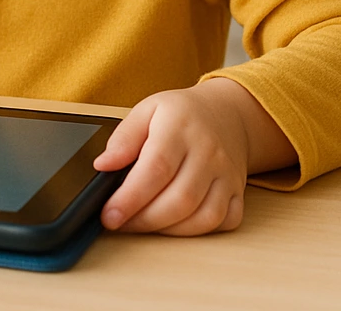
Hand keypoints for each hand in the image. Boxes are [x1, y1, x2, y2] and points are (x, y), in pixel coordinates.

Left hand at [92, 80, 250, 235]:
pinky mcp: (237, 191)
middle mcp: (208, 151)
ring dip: (167, 229)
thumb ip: (124, 137)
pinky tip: (174, 224)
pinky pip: (223, 222)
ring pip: (202, 216)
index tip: (109, 214)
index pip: (156, 168)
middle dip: (144, 219)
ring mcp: (226, 174)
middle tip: (118, 222)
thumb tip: (103, 165)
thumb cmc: (181, 114)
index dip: (130, 197)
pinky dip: (197, 232)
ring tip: (141, 223)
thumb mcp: (147, 110)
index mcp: (180, 127)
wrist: (225, 113)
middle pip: (179, 198)